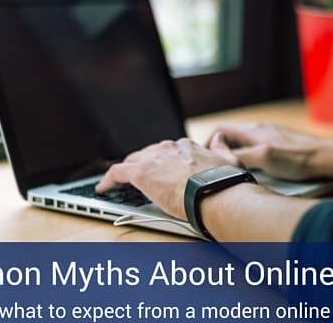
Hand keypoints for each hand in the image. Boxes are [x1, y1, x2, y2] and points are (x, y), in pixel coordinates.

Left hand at [95, 138, 236, 219]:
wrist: (213, 192)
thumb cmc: (222, 182)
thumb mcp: (229, 160)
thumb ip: (222, 149)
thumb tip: (220, 140)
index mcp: (186, 146)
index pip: (168, 151)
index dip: (162, 161)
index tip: (160, 169)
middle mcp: (168, 148)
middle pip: (148, 154)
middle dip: (143, 164)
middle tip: (139, 177)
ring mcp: (153, 159)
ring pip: (132, 161)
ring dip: (125, 171)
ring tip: (119, 182)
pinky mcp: (140, 173)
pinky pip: (117, 173)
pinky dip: (108, 180)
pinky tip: (103, 188)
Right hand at [207, 123, 332, 180]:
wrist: (328, 159)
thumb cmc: (300, 158)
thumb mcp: (265, 158)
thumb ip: (240, 156)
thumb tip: (220, 158)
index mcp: (254, 131)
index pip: (221, 130)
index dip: (210, 143)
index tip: (206, 158)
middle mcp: (261, 130)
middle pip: (232, 136)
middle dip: (221, 149)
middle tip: (217, 166)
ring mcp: (272, 137)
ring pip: (245, 142)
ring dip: (236, 154)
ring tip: (234, 169)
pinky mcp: (282, 145)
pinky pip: (258, 148)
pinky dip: (250, 157)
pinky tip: (256, 170)